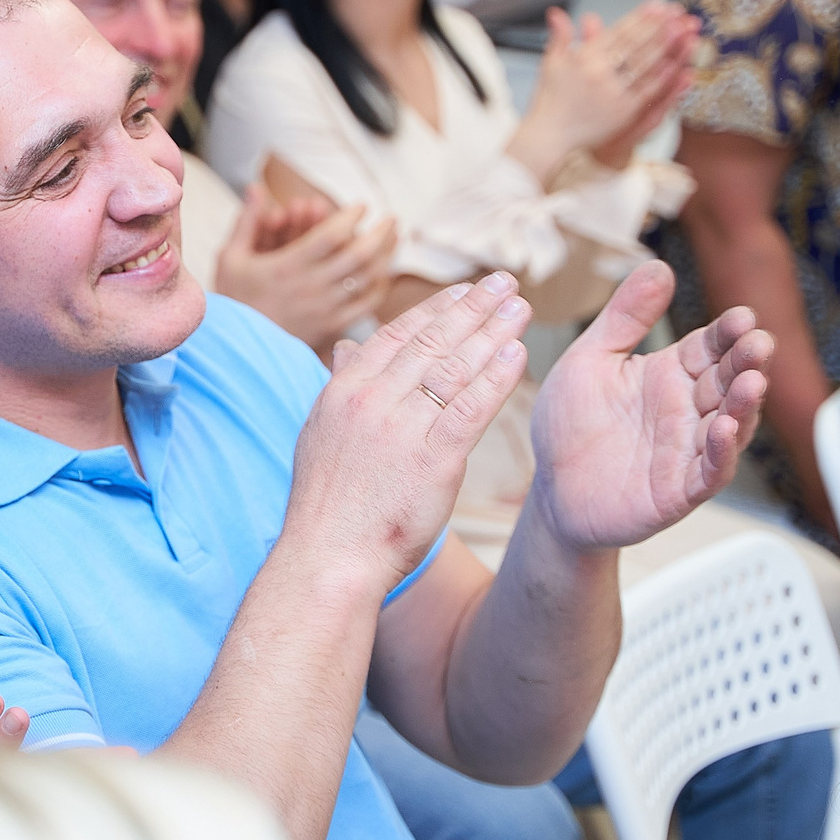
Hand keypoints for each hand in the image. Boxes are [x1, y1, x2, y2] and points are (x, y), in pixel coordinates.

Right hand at [213, 183, 397, 351]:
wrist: (235, 349)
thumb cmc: (233, 300)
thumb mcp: (231, 258)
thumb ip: (247, 221)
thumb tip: (256, 188)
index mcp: (288, 266)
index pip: (330, 235)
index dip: (350, 217)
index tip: (361, 206)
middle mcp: (311, 287)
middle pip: (359, 255)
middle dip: (381, 233)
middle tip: (391, 219)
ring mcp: (324, 308)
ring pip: (367, 279)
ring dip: (386, 256)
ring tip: (394, 240)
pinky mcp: (331, 326)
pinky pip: (365, 305)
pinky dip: (379, 286)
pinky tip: (383, 273)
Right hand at [282, 271, 533, 595]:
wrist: (329, 557)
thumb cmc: (327, 506)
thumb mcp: (321, 434)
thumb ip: (342, 387)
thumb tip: (347, 349)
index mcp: (345, 392)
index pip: (396, 334)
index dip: (435, 309)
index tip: (463, 291)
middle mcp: (373, 401)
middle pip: (431, 341)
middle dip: (472, 307)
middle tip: (502, 283)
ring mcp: (402, 428)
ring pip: (455, 367)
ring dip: (492, 331)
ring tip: (519, 308)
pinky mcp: (434, 459)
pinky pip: (471, 407)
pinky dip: (496, 377)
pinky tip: (517, 354)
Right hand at [510, 0, 699, 181]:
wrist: (550, 135)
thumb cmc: (551, 99)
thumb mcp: (551, 63)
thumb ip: (560, 36)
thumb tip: (556, 12)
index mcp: (584, 58)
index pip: (617, 33)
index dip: (639, 17)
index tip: (657, 5)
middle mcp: (598, 73)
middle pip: (634, 45)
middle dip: (658, 26)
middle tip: (677, 12)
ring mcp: (611, 93)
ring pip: (643, 65)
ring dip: (665, 46)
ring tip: (682, 30)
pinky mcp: (621, 112)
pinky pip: (645, 91)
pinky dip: (661, 77)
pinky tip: (675, 64)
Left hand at [525, 261, 769, 550]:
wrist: (551, 489)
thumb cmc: (570, 423)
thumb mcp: (590, 359)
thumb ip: (624, 317)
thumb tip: (659, 264)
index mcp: (670, 374)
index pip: (710, 347)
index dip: (728, 333)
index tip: (742, 316)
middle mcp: (687, 410)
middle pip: (727, 381)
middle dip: (746, 362)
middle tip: (759, 342)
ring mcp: (687, 451)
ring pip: (730, 425)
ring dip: (745, 405)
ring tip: (752, 381)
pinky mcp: (679, 491)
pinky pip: (710, 472)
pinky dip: (722, 452)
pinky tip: (726, 429)